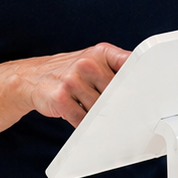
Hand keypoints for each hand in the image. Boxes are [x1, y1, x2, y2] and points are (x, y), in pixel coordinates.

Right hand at [8, 43, 130, 126]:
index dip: (139, 78)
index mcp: (100, 52)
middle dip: (118, 104)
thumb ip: (115, 68)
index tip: (147, 92)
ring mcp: (73, 80)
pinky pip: (82, 119)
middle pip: (116, 92)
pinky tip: (83, 119)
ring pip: (100, 108)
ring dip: (99, 115)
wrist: (30, 78)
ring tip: (92, 110)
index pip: (129, 63)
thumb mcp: (93, 60)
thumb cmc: (69, 71)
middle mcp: (86, 63)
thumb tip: (140, 86)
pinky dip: (86, 125)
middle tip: (121, 111)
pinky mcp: (61, 98)